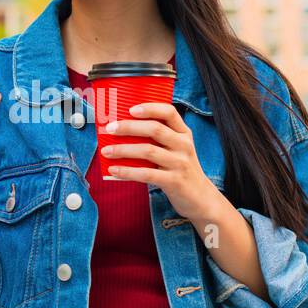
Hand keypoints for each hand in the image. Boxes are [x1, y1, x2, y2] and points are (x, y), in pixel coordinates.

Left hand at [98, 101, 222, 222]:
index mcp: (184, 133)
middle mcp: (184, 145)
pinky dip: (127, 171)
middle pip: (154, 129)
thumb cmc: (181, 170)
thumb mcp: (177, 149)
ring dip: (123, 150)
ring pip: (148, 150)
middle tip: (109, 129)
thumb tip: (123, 131)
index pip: (169, 112)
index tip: (130, 109)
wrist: (200, 198)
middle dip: (129, 127)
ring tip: (106, 151)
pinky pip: (146, 173)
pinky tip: (114, 170)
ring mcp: (180, 163)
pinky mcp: (174, 181)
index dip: (150, 108)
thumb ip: (159, 139)